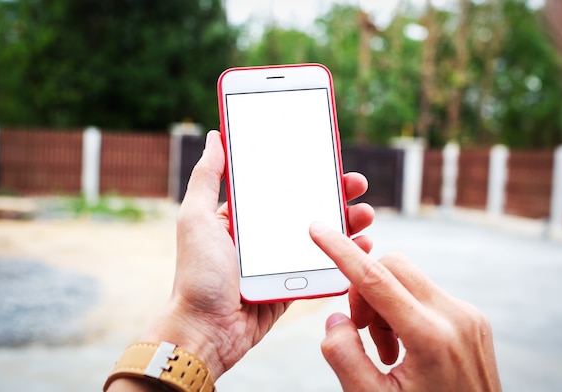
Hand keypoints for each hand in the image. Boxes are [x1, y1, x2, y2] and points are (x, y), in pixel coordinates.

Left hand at [126, 130, 373, 382]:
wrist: (206, 331)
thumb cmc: (197, 274)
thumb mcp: (196, 218)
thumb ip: (207, 178)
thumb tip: (216, 137)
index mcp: (242, 217)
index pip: (280, 186)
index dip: (306, 172)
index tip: (329, 160)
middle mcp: (263, 236)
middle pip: (306, 208)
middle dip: (335, 194)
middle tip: (357, 185)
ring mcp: (279, 262)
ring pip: (320, 236)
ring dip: (346, 223)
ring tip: (366, 215)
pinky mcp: (291, 286)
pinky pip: (322, 266)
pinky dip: (344, 256)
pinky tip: (362, 246)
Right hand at [309, 223, 500, 391]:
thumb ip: (344, 356)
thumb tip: (337, 319)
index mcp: (431, 337)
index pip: (375, 278)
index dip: (341, 251)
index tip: (319, 229)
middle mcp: (456, 317)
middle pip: (393, 267)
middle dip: (365, 290)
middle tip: (360, 331)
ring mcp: (469, 316)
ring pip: (409, 280)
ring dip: (385, 304)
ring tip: (387, 351)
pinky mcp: (473, 319)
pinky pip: (426, 295)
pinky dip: (404, 311)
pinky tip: (406, 349)